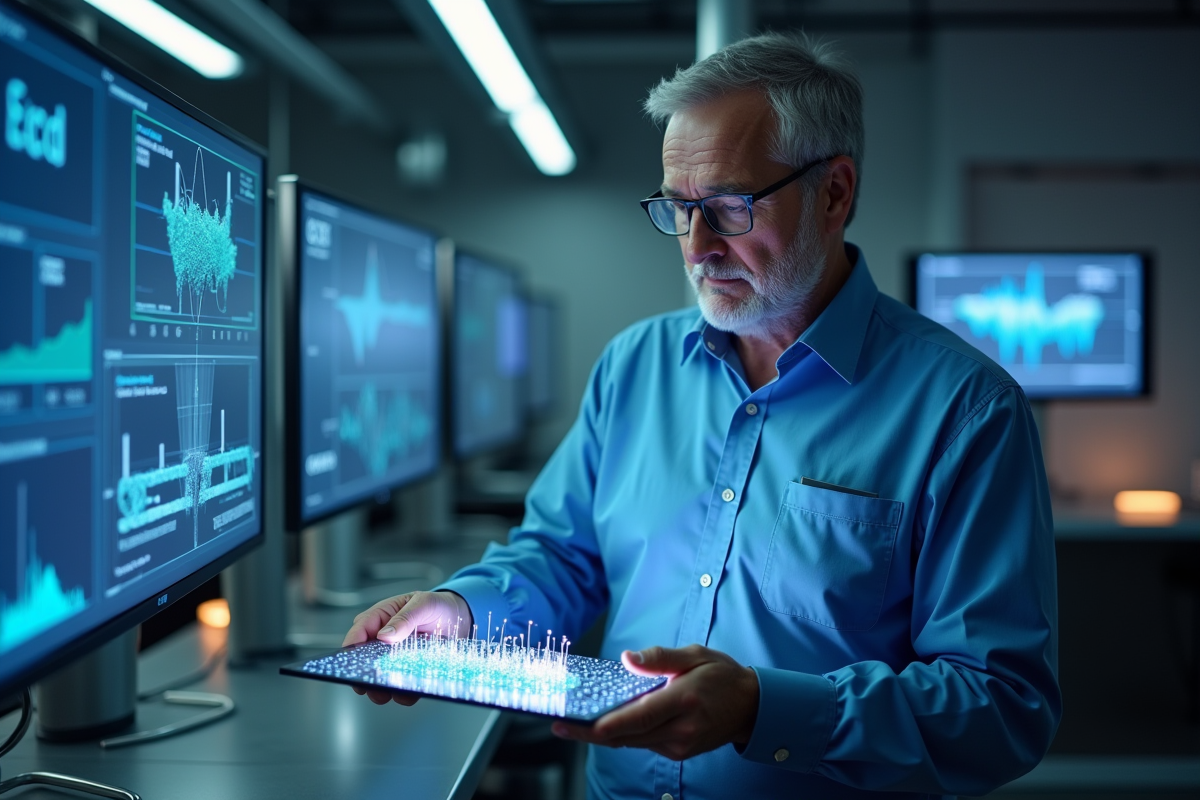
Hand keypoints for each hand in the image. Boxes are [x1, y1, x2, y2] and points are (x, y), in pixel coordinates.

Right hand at [341, 590, 473, 705]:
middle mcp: (383, 640)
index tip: (353, 663)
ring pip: (380, 678)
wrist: (459, 618)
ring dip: (384, 688)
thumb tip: (385, 634)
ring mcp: (395, 657)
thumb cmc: (437, 605)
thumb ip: (405, 618)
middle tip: (371, 685)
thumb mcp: (423, 604)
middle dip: (366, 675)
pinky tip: (410, 693)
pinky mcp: (408, 671)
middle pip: (364, 661)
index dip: (352, 648)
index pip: (358, 632)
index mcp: (380, 618)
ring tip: (391, 693)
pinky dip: (404, 693)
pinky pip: (401, 686)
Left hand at [551, 644, 758, 760]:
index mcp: (684, 700)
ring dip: (603, 735)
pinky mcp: (678, 751)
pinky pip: (643, 743)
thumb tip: (628, 659)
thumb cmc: (721, 676)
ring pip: (632, 742)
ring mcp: (680, 744)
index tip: (577, 724)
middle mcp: (681, 729)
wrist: (751, 706)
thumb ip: (660, 658)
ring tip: (573, 723)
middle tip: (560, 724)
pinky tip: (605, 724)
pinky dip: (623, 735)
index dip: (604, 724)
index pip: (637, 717)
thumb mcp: (694, 655)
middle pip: (627, 736)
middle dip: (590, 732)